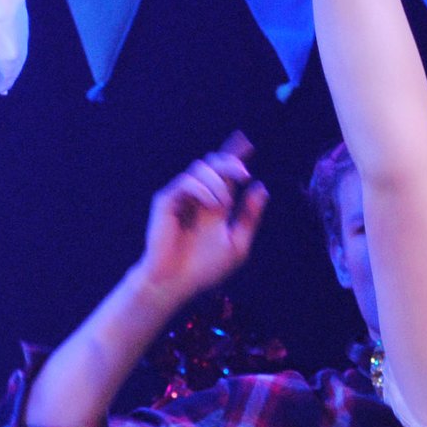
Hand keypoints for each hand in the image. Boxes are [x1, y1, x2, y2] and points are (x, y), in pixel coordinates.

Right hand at [132, 135, 268, 304]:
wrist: (177, 282)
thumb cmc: (205, 268)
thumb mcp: (237, 243)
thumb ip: (248, 217)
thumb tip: (261, 187)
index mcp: (214, 204)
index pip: (226, 174)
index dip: (235, 156)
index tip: (248, 144)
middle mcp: (197, 196)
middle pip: (213, 163)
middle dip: (230, 162)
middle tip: (244, 174)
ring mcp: (181, 197)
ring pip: (200, 168)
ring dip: (218, 182)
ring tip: (223, 204)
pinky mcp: (165, 201)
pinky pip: (186, 182)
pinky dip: (202, 189)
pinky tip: (211, 204)